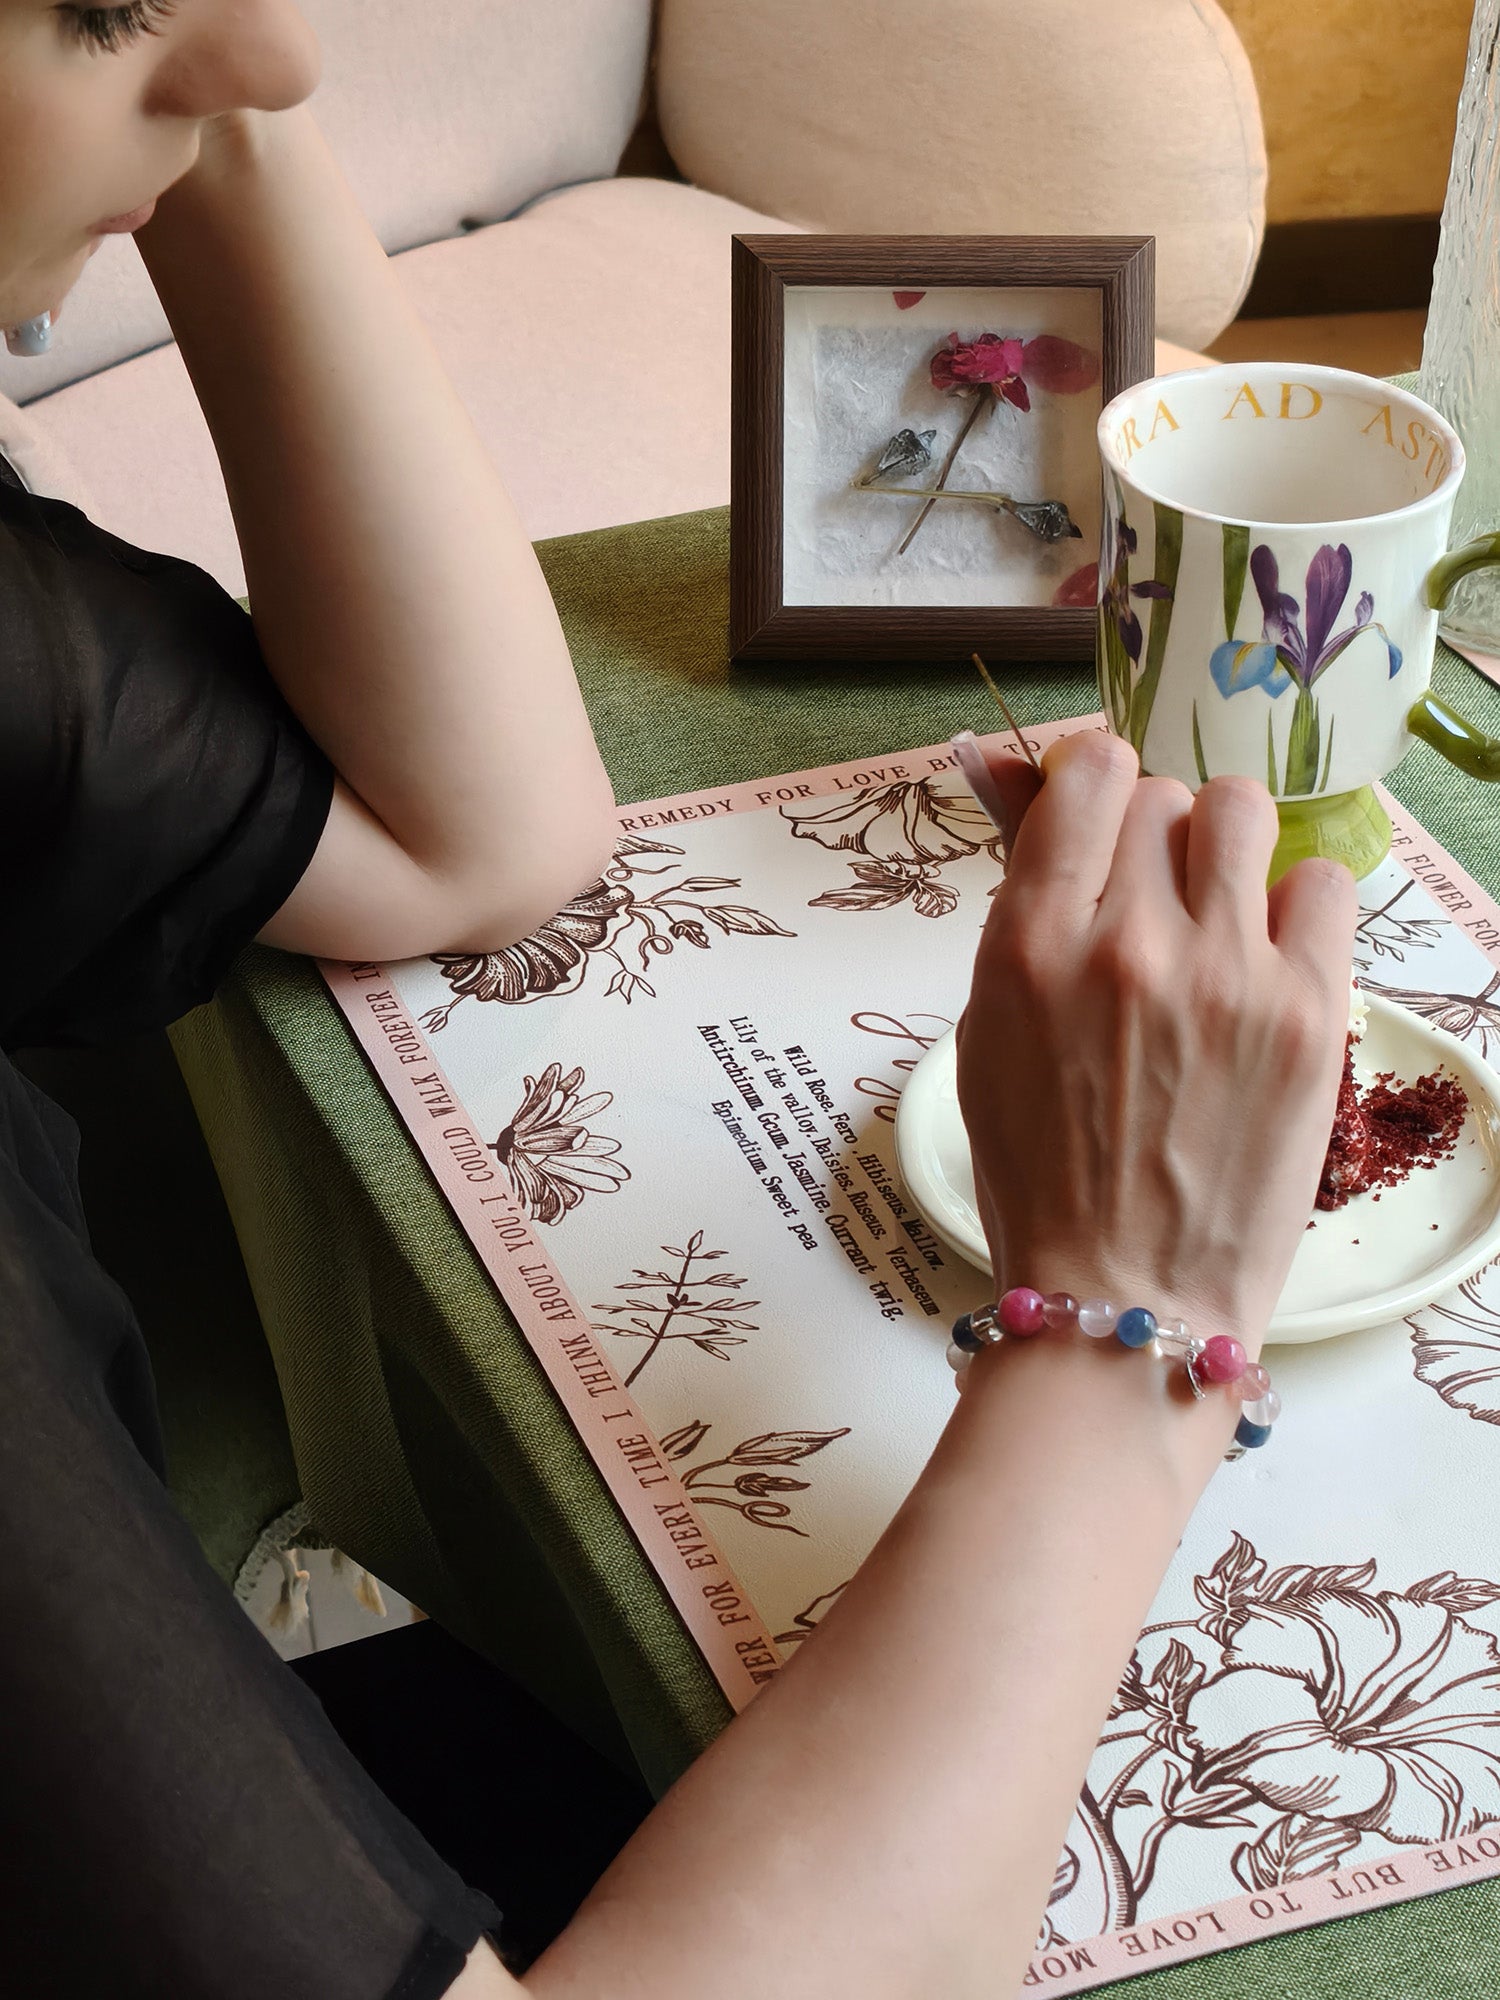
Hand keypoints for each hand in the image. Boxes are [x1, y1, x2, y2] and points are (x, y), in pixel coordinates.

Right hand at [956, 732, 1356, 1352]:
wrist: (1127, 1295)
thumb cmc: (1039, 1173)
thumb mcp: (989, 1030)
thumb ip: (1020, 907)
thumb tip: (1016, 778)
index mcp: (1029, 947)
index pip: (1088, 775)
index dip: (1096, 783)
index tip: (1103, 817)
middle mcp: (1127, 943)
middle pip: (1163, 797)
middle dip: (1152, 839)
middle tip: (1149, 907)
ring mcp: (1226, 975)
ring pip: (1241, 814)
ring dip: (1222, 849)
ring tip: (1216, 916)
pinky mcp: (1307, 1013)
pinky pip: (1320, 884)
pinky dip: (1292, 906)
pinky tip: (1267, 962)